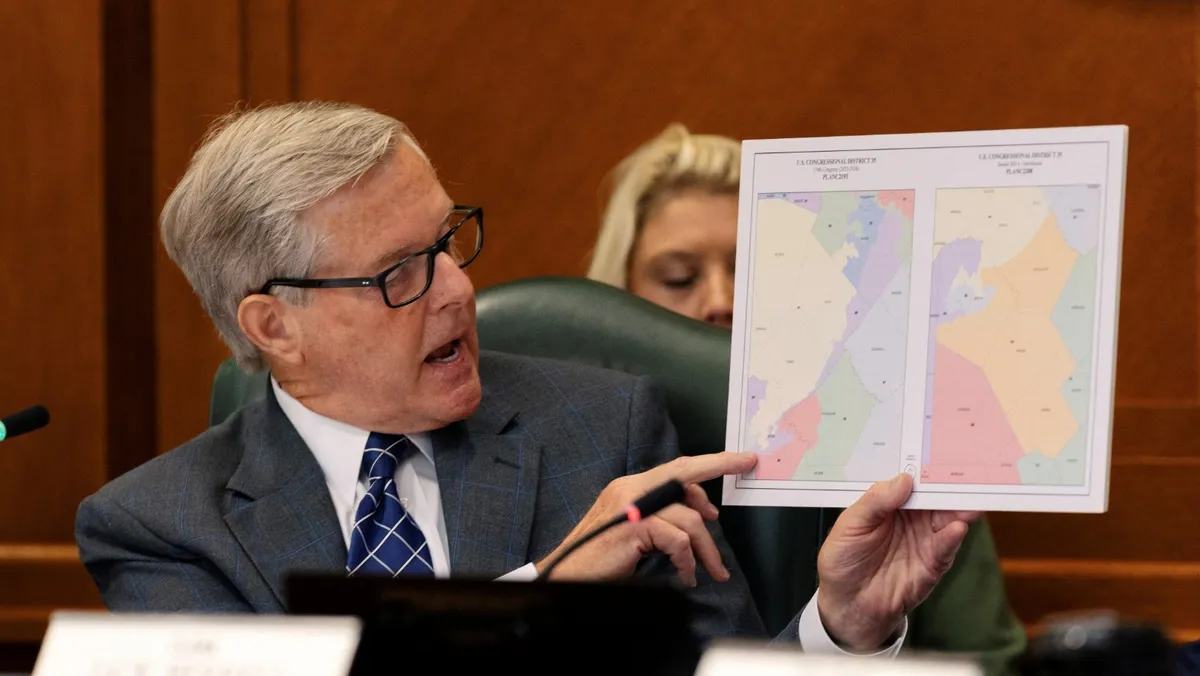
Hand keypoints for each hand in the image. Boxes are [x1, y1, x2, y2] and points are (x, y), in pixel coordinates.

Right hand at [536, 451, 757, 585]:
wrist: (569, 575)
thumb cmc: (601, 559)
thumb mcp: (636, 533)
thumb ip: (662, 519)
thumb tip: (700, 517)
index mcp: (631, 487)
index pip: (676, 468)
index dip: (709, 462)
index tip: (738, 459)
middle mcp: (631, 488)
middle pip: (684, 473)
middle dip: (719, 464)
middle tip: (746, 465)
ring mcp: (631, 506)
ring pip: (688, 519)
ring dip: (706, 550)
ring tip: (712, 571)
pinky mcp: (634, 527)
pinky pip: (677, 540)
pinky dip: (687, 562)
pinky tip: (686, 576)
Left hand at [816, 473, 980, 649]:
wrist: (848, 604)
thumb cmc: (843, 561)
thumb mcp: (850, 525)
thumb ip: (874, 502)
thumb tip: (902, 479)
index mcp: (890, 502)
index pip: (911, 480)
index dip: (923, 467)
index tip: (935, 453)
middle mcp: (913, 517)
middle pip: (936, 496)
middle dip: (949, 484)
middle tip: (962, 471)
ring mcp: (925, 539)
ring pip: (948, 517)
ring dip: (959, 507)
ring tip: (966, 498)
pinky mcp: (934, 563)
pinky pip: (946, 546)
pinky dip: (953, 536)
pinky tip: (956, 526)